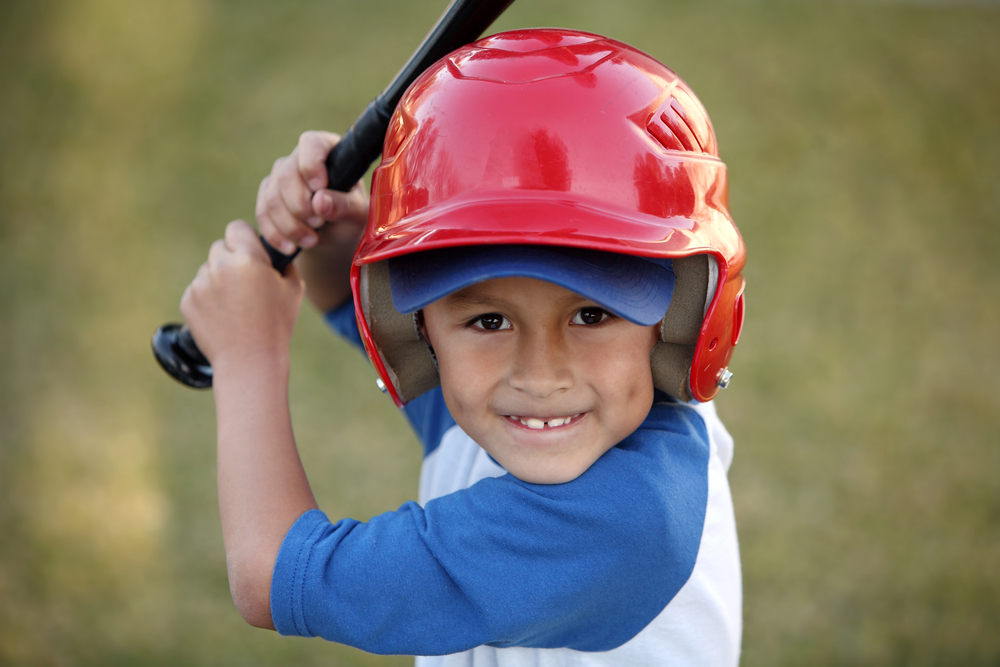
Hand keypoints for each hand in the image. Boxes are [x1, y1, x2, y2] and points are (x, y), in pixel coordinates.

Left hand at [180, 220, 304, 370]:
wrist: (250, 361)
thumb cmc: (277, 326)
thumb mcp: (294, 290)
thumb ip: (285, 263)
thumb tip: (276, 254)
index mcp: (248, 259)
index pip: (237, 228)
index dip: (244, 239)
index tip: (249, 251)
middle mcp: (220, 267)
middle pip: (219, 248)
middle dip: (231, 260)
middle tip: (244, 283)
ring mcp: (200, 284)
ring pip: (208, 270)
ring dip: (218, 280)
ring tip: (236, 306)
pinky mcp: (188, 301)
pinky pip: (198, 290)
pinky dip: (208, 299)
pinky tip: (224, 316)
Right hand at [256, 130, 368, 255]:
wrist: (334, 239)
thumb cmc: (351, 218)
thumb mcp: (357, 214)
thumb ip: (345, 206)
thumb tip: (320, 201)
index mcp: (329, 151)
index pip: (311, 143)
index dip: (311, 166)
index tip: (319, 188)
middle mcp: (301, 159)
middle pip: (285, 174)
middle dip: (300, 206)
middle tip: (319, 223)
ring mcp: (281, 176)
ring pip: (272, 198)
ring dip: (290, 225)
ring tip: (311, 240)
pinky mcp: (268, 196)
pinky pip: (262, 214)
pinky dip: (277, 234)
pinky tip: (292, 247)